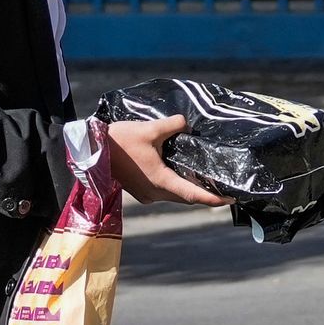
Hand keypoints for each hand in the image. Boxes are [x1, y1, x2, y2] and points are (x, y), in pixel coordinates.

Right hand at [104, 114, 224, 207]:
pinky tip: (181, 174)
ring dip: (189, 190)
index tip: (231, 199)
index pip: (193, 194)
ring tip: (207, 181)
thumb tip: (186, 124)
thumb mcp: (149, 129)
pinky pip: (163, 192)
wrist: (92, 149)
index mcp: (160, 181)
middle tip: (224, 188)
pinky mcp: (139, 191)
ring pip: (174, 195)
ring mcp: (145, 194)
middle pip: (185, 197)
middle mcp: (154, 193)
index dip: (213, 198)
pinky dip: (175, 186)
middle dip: (205, 195)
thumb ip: (172, 126)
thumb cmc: (120, 140)